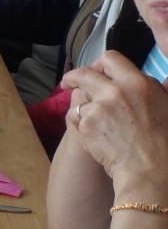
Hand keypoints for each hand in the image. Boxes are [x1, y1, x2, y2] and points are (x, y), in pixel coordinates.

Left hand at [61, 53, 167, 198]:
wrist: (152, 170)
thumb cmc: (165, 142)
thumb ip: (159, 89)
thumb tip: (163, 81)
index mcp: (137, 83)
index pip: (110, 58)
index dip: (100, 64)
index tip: (96, 71)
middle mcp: (115, 91)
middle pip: (83, 73)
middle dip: (74, 77)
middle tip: (69, 83)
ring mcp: (98, 108)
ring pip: (78, 98)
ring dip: (83, 107)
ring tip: (94, 120)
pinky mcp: (86, 125)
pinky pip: (74, 117)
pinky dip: (79, 123)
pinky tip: (92, 134)